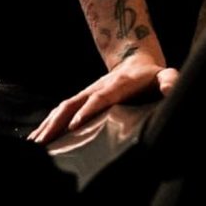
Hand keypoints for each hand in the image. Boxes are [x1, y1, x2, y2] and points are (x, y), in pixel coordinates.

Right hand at [26, 54, 178, 145]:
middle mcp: (97, 88)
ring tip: (34, 146)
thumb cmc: (152, 76)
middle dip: (57, 122)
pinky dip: (47, 124)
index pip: (100, 98)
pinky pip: (61, 112)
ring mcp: (86, 93)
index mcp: (117, 85)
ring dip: (48, 125)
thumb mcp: (164, 76)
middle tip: (43, 142)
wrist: (135, 60)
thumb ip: (169, 81)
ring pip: (63, 108)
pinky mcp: (81, 100)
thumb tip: (171, 89)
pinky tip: (36, 140)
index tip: (74, 126)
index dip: (87, 110)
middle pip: (73, 103)